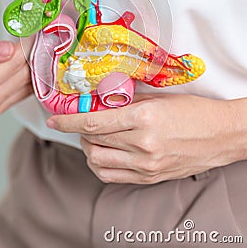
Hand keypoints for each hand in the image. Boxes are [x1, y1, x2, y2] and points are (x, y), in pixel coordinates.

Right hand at [0, 40, 32, 118]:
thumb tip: (8, 49)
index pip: (14, 63)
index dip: (27, 44)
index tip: (34, 30)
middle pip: (25, 75)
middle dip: (33, 53)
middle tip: (39, 35)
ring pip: (27, 85)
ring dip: (33, 65)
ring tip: (34, 46)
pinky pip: (22, 93)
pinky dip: (28, 76)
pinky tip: (27, 62)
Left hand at [47, 94, 242, 183]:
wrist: (220, 136)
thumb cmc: (193, 112)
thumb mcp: (159, 99)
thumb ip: (127, 102)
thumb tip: (99, 102)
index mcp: (143, 118)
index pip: (93, 122)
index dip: (68, 120)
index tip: (55, 118)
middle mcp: (142, 144)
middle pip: (92, 141)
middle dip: (78, 131)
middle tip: (78, 122)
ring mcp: (146, 165)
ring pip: (98, 161)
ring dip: (87, 148)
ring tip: (92, 137)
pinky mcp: (149, 178)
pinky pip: (112, 176)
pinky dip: (100, 164)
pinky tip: (104, 153)